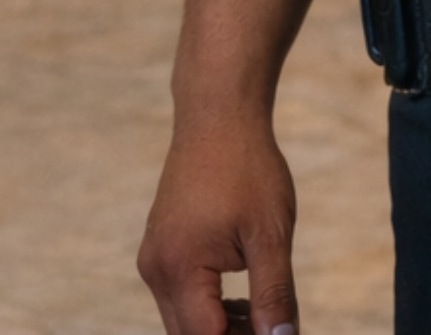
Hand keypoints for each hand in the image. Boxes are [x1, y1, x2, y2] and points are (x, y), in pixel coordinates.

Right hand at [137, 116, 301, 334]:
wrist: (218, 117)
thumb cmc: (248, 168)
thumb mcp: (270, 234)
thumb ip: (274, 294)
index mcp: (179, 267)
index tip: (276, 334)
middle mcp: (156, 269)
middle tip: (275, 329)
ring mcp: (153, 260)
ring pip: (183, 322)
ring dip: (222, 329)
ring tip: (265, 314)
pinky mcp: (159, 251)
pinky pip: (180, 299)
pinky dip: (210, 309)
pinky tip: (245, 300)